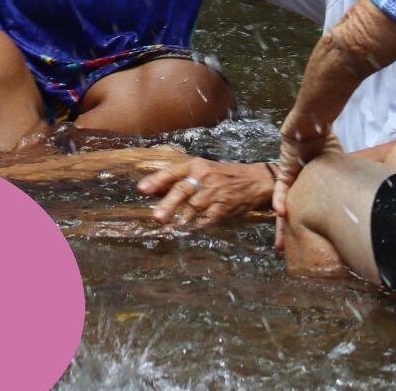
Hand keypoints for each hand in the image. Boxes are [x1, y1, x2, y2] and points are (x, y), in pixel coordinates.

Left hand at [138, 156, 273, 226]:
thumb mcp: (202, 169)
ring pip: (192, 209)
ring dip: (178, 220)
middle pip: (182, 191)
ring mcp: (213, 194)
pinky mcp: (222, 209)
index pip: (173, 172)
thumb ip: (180, 178)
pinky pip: (204, 220)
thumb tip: (155, 189)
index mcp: (195, 165)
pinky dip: (194, 227)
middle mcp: (203, 178)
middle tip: (156, 217)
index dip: (156, 180)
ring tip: (166, 228)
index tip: (141, 189)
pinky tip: (185, 231)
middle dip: (168, 205)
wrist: (253, 181)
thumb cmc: (222, 174)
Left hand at [271, 114, 342, 250]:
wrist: (315, 119)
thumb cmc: (325, 137)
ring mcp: (289, 172)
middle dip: (289, 229)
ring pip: (284, 201)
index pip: (307, 206)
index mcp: (310, 182)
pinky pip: (281, 185)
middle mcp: (298, 179)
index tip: (308, 244)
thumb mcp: (335, 163)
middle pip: (293, 207)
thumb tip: (361, 197)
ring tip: (281, 241)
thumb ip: (340, 179)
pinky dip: (280, 198)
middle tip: (285, 250)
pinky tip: (280, 211)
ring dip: (282, 221)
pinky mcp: (284, 163)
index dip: (306, 223)